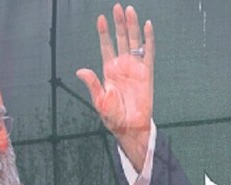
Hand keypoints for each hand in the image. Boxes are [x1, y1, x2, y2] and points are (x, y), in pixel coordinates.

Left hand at [76, 4, 153, 170]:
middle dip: (118, 23)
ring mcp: (135, 68)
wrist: (130, 127)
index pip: (106, 46)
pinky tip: (147, 26)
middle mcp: (122, 66)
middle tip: (117, 7)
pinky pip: (149, 52)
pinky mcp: (147, 73)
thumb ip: (92, 84)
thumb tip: (80, 70)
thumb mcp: (99, 101)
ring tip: (129, 10)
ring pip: (133, 42)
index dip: (103, 33)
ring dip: (131, 26)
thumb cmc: (114, 117)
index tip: (101, 19)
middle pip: (120, 39)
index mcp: (109, 71)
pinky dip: (149, 39)